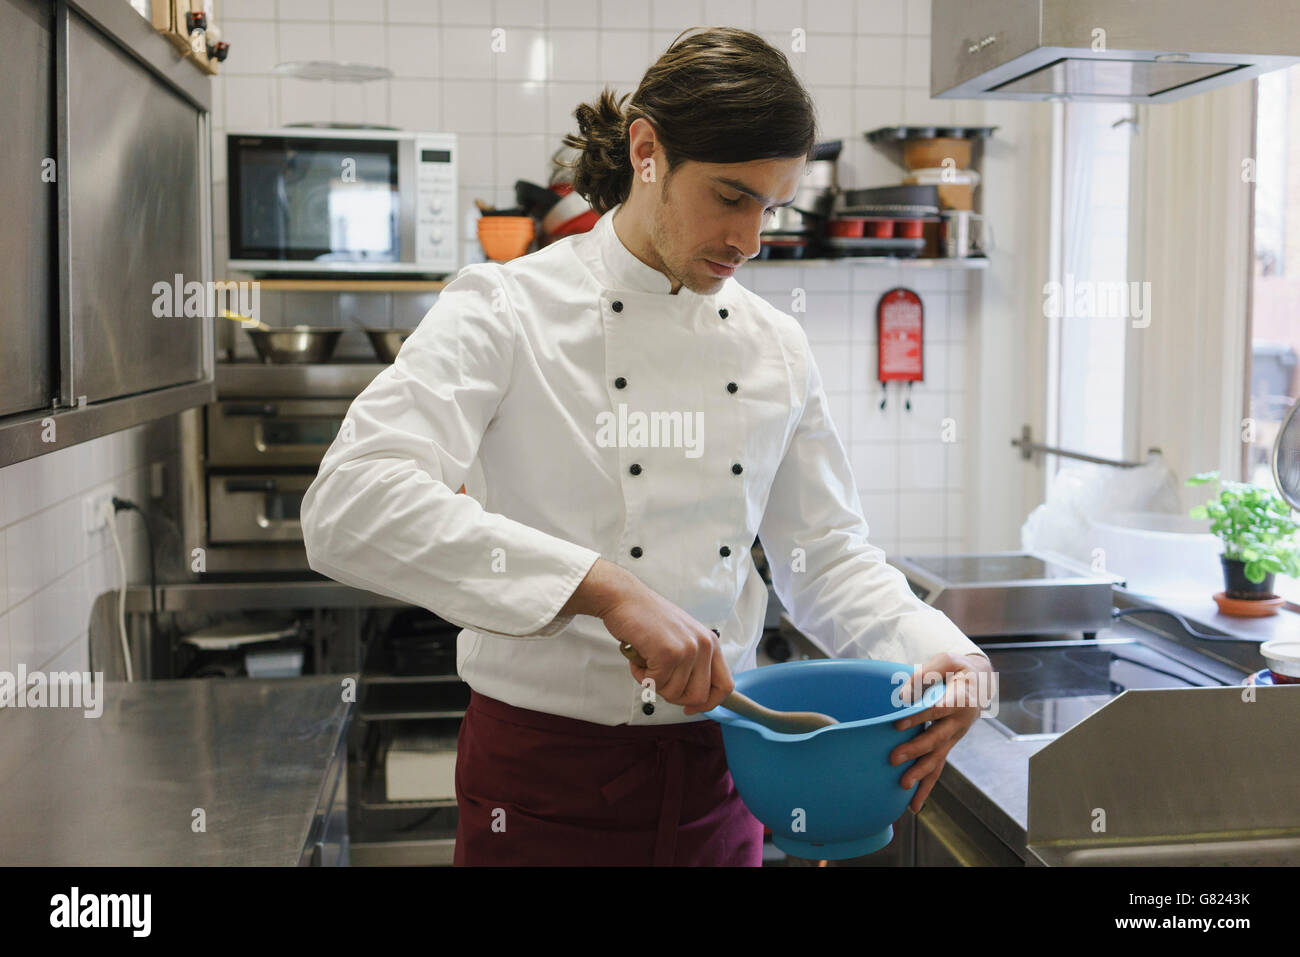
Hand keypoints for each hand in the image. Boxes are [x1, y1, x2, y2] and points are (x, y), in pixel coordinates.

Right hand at [600, 584, 733, 715]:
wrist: (625, 599)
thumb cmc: (647, 620)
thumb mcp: (681, 638)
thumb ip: (693, 663)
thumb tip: (695, 698)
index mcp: (710, 643)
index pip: (725, 686)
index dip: (708, 704)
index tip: (690, 708)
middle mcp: (704, 645)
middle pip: (699, 696)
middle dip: (674, 697)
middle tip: (658, 680)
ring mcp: (688, 649)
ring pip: (674, 693)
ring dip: (654, 683)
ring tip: (646, 660)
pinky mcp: (669, 653)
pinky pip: (655, 684)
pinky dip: (641, 676)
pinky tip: (638, 658)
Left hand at [889, 652, 992, 813]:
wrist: (979, 681)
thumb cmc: (956, 668)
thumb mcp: (944, 661)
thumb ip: (925, 673)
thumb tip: (901, 694)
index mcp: (962, 698)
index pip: (938, 709)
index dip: (919, 717)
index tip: (897, 724)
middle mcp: (961, 721)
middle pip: (938, 738)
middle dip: (916, 750)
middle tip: (893, 758)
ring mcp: (955, 736)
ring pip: (939, 758)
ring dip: (921, 774)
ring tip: (903, 786)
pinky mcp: (949, 745)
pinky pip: (939, 767)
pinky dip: (927, 786)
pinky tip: (914, 804)